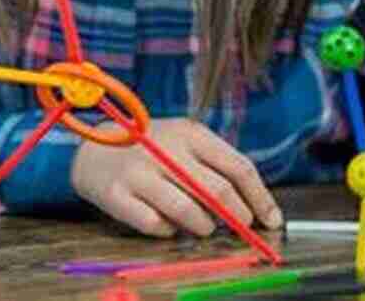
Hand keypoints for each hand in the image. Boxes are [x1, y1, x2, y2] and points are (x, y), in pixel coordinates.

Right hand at [70, 117, 281, 236]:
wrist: (93, 149)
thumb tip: (253, 208)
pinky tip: (167, 224)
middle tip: (239, 227)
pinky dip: (168, 231)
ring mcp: (138, 172)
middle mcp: (164, 149)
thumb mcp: (182, 143)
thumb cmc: (149, 149)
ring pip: (189, 212)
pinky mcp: (116, 194)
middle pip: (218, 192)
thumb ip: (214, 167)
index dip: (260, 198)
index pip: (238, 167)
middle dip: (237, 218)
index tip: (271, 221)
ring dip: (204, 227)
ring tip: (203, 227)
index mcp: (189, 133)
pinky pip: (155, 225)